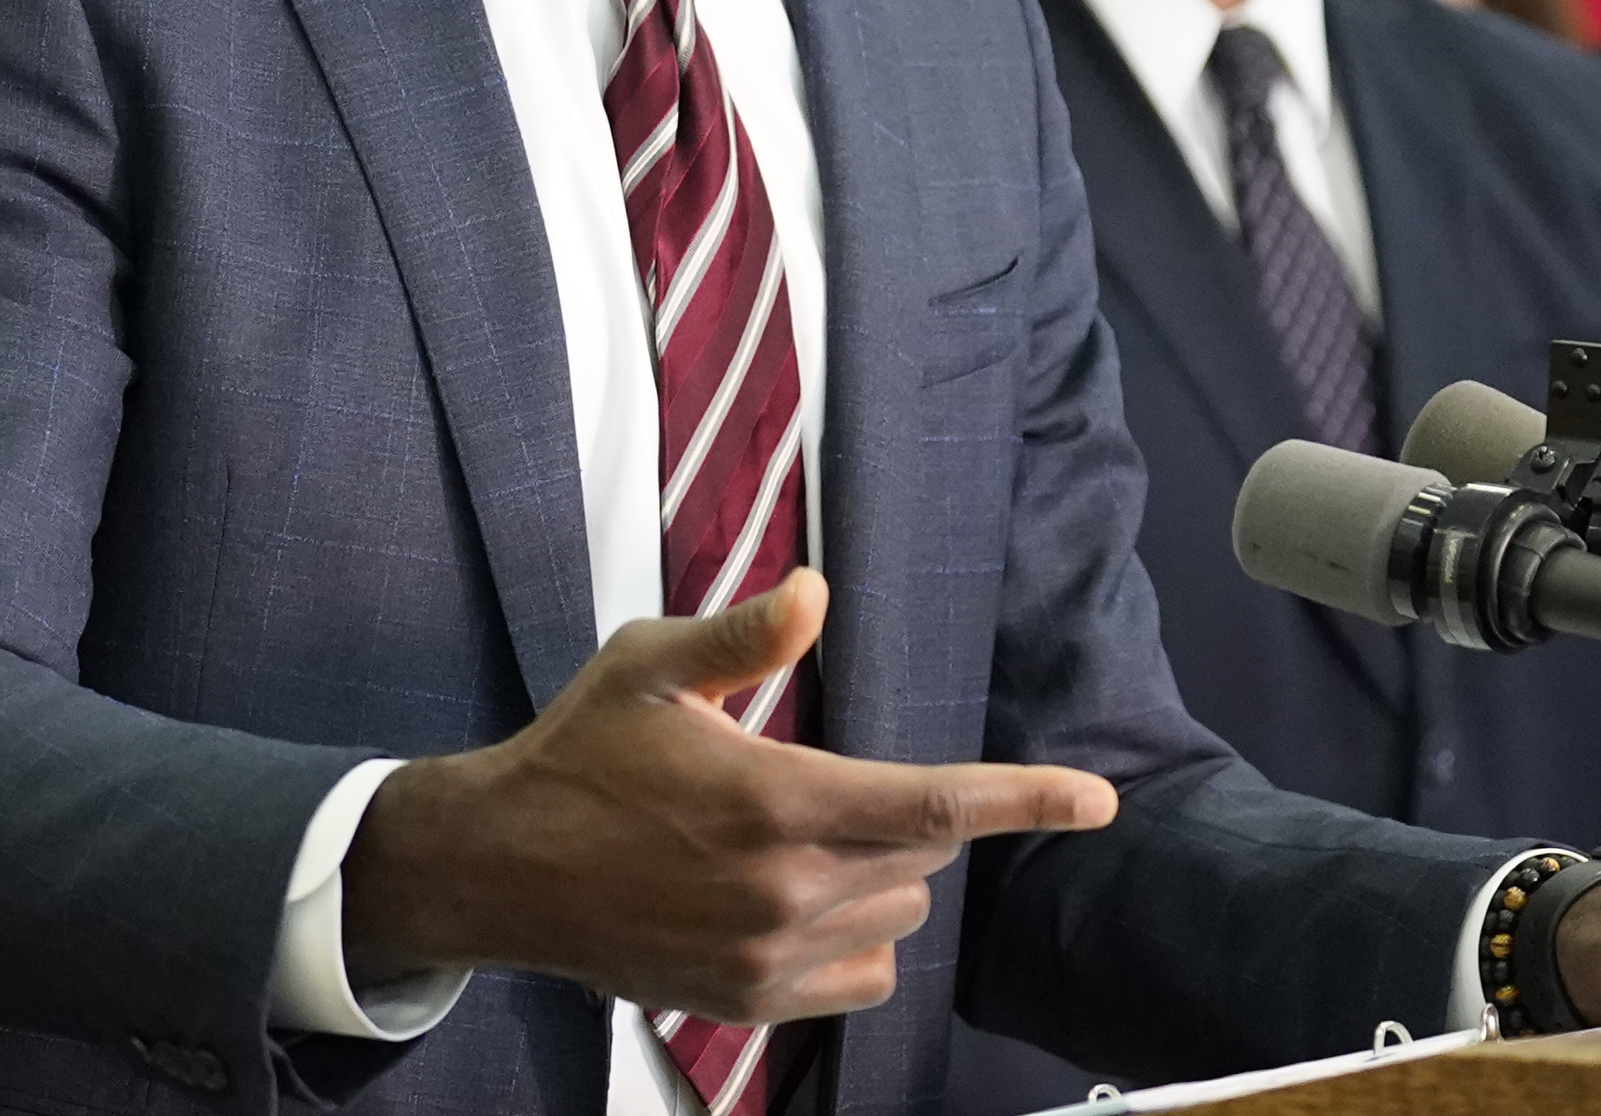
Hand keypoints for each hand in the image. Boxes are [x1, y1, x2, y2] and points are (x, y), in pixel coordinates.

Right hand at [343, 570, 1114, 1026]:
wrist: (501, 869)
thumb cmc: (580, 753)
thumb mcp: (649, 667)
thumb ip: (743, 638)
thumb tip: (817, 596)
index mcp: (777, 799)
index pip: (936, 806)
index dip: (1027, 800)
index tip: (1098, 800)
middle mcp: (784, 890)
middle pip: (920, 860)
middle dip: (900, 818)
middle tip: (819, 784)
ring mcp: (768, 959)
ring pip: (896, 920)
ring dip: (879, 880)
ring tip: (797, 843)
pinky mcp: (749, 1005)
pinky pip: (861, 979)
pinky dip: (854, 941)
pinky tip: (792, 904)